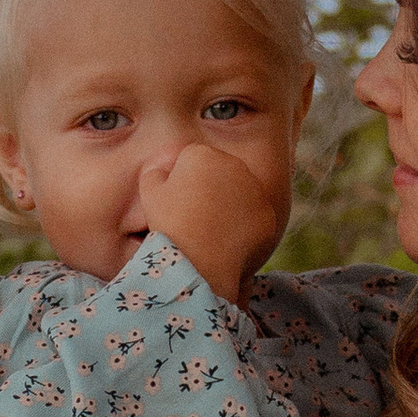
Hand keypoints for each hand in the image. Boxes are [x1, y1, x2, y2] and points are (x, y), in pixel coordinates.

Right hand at [138, 141, 281, 304]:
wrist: (197, 261)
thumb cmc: (169, 224)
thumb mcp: (149, 193)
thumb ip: (156, 171)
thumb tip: (166, 169)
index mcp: (203, 154)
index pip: (193, 160)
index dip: (183, 181)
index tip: (178, 202)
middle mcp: (234, 165)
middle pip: (220, 173)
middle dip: (210, 188)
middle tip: (195, 217)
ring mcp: (256, 190)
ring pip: (240, 194)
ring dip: (229, 206)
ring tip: (211, 231)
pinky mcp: (268, 215)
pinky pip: (254, 217)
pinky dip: (244, 227)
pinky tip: (228, 242)